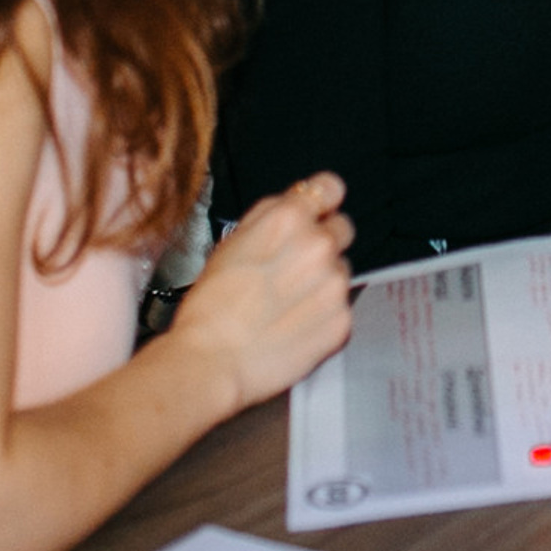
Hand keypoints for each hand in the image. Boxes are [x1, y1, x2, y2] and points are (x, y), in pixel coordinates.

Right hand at [172, 172, 353, 412]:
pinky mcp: (342, 319)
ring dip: (323, 282)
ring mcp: (334, 283)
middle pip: (341, 229)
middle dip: (322, 244)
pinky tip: (294, 326)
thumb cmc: (210, 310)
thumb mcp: (230, 244)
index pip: (330, 187)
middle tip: (293, 270)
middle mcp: (319, 245)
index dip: (321, 202)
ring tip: (287, 305)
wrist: (209, 363)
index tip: (318, 213)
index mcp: (289, 220)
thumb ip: (268, 216)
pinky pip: (341, 308)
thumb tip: (292, 204)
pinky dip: (324, 316)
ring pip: (341, 270)